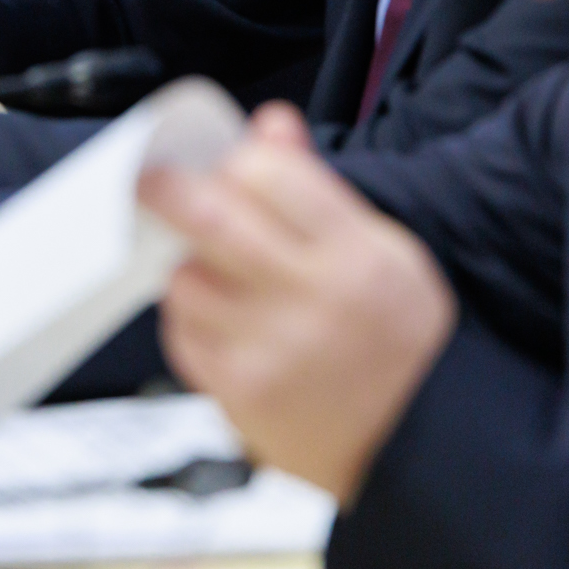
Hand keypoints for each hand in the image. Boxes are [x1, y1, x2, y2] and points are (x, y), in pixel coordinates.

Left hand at [139, 104, 455, 504]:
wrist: (416, 443)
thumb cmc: (397, 339)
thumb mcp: (383, 249)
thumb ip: (315, 186)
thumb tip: (271, 124)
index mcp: (355, 254)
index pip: (269, 175)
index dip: (238, 161)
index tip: (229, 166)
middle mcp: (312, 300)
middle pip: (210, 220)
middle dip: (168, 189)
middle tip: (152, 181)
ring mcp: (270, 350)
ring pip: (184, 278)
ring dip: (189, 266)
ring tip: (221, 275)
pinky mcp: (239, 393)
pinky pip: (181, 335)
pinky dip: (191, 320)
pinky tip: (224, 323)